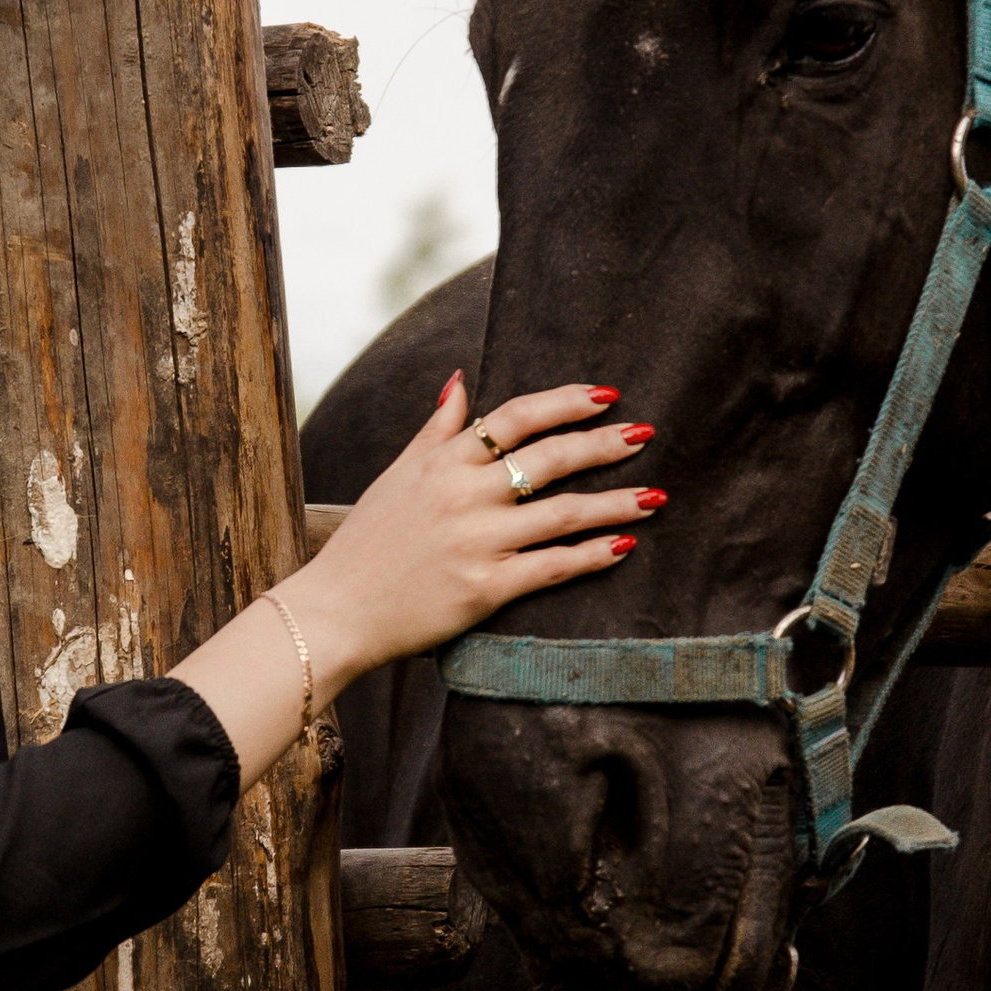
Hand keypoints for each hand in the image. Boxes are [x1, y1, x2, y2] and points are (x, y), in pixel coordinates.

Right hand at [168, 373, 656, 787]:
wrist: (335, 610)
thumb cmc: (367, 543)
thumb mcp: (397, 474)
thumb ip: (436, 428)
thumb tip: (462, 379)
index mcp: (444, 462)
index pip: (516, 417)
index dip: (565, 402)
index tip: (605, 395)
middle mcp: (464, 495)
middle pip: (550, 457)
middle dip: (604, 443)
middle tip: (645, 433)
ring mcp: (477, 541)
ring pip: (563, 512)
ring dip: (615, 501)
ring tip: (655, 494)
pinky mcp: (485, 588)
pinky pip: (553, 566)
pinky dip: (592, 554)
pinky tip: (624, 545)